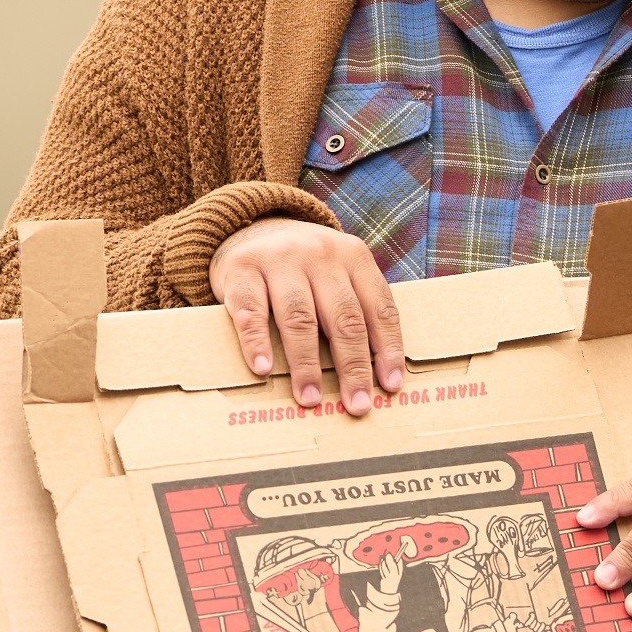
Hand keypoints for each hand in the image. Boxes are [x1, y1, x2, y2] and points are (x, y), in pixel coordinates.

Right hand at [210, 218, 405, 413]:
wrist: (250, 227)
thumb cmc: (304, 266)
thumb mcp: (338, 272)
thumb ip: (356, 307)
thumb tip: (375, 374)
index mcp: (354, 257)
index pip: (380, 309)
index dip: (388, 349)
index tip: (390, 386)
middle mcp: (321, 255)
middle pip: (343, 318)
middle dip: (353, 367)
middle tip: (356, 405)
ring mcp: (279, 259)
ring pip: (299, 318)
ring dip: (306, 364)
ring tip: (309, 398)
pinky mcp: (241, 269)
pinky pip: (251, 311)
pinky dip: (257, 342)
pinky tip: (263, 369)